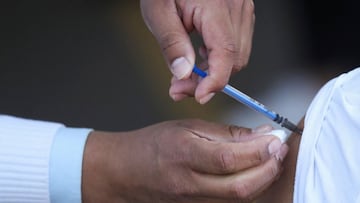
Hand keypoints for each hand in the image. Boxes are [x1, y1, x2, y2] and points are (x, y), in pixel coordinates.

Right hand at [82, 119, 287, 201]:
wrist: (126, 172)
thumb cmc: (155, 144)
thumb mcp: (187, 127)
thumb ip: (226, 133)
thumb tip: (261, 135)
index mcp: (183, 154)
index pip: (229, 159)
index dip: (259, 151)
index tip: (276, 138)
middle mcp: (189, 184)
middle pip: (240, 188)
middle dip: (269, 169)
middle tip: (279, 150)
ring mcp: (193, 202)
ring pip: (240, 200)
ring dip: (263, 180)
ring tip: (270, 159)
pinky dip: (250, 189)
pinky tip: (255, 172)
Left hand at [140, 0, 254, 103]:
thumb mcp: (158, 11)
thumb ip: (172, 43)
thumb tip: (184, 74)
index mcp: (216, 6)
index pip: (226, 53)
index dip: (216, 81)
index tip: (200, 96)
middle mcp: (236, 7)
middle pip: (234, 60)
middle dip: (209, 80)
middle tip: (179, 86)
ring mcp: (242, 8)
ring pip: (237, 56)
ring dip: (213, 71)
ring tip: (186, 73)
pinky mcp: (240, 12)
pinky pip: (236, 44)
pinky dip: (218, 59)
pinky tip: (200, 57)